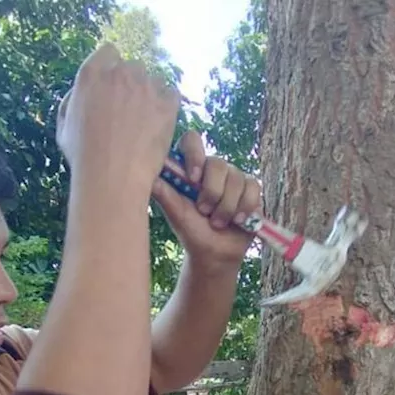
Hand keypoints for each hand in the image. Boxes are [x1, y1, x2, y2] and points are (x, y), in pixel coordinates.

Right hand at [56, 43, 180, 194]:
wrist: (111, 177)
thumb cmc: (84, 157)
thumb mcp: (64, 126)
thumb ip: (73, 100)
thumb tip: (83, 91)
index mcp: (91, 75)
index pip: (108, 52)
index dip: (111, 68)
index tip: (113, 86)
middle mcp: (119, 74)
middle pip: (132, 67)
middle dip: (131, 84)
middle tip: (128, 111)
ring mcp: (145, 87)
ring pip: (153, 80)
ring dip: (150, 95)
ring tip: (143, 123)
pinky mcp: (166, 103)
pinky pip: (171, 94)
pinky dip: (167, 106)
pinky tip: (157, 125)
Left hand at [151, 130, 261, 268]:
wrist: (215, 253)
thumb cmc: (191, 231)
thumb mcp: (175, 213)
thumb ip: (163, 192)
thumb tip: (142, 172)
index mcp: (191, 169)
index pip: (192, 140)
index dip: (194, 154)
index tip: (193, 179)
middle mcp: (212, 169)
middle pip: (217, 163)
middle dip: (212, 193)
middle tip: (204, 212)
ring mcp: (233, 177)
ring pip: (236, 178)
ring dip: (227, 207)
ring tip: (218, 223)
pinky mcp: (251, 188)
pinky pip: (253, 187)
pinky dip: (245, 207)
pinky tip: (238, 221)